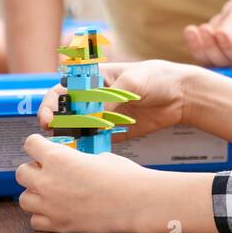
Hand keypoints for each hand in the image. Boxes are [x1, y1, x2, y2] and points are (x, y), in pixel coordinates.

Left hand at [16, 134, 150, 232]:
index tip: (42, 147)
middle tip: (47, 171)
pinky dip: (42, 215)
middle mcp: (48, 180)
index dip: (37, 144)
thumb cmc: (123, 177)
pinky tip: (56, 209)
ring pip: (23, 198)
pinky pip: (35, 220)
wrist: (135, 202)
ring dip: (34, 194)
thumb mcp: (99, 156)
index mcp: (58, 157)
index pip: (29, 144)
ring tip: (51, 192)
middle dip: (33, 170)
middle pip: (21, 172)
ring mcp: (50, 204)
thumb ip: (77, 159)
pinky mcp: (57, 224)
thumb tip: (74, 162)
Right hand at [37, 59, 193, 140]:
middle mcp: (95, 99)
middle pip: (66, 112)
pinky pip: (96, 143)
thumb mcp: (133, 81)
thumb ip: (112, 98)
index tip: (49, 117)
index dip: (51, 103)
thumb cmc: (157, 77)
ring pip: (79, 130)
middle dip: (56, 124)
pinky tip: (86, 155)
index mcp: (95, 80)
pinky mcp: (115, 132)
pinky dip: (89, 149)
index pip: (64, 90)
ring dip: (70, 139)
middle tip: (54, 135)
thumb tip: (97, 118)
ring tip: (68, 148)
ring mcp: (104, 117)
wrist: (182, 94)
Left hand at [183, 0, 231, 67]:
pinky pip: (200, 58)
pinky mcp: (210, 62)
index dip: (229, 46)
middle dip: (211, 46)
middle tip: (205, 27)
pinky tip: (190, 30)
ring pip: (208, 62)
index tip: (220, 32)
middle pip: (223, 61)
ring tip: (191, 30)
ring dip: (199, 47)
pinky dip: (193, 45)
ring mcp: (224, 65)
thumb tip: (218, 34)